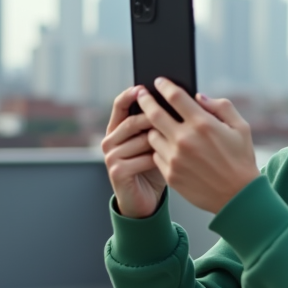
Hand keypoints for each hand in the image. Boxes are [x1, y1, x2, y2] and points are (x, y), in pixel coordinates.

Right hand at [100, 86, 166, 218]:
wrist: (145, 201)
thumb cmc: (152, 169)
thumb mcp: (155, 143)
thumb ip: (158, 124)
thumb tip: (175, 101)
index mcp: (116, 130)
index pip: (119, 105)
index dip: (131, 94)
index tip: (145, 87)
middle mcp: (109, 141)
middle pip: (133, 121)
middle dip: (155, 119)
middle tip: (176, 118)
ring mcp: (111, 157)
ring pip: (141, 140)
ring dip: (161, 142)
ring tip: (178, 143)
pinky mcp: (117, 172)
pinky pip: (143, 159)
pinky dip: (160, 160)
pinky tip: (172, 162)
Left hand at [137, 78, 258, 213]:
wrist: (238, 197)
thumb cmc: (241, 160)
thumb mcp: (241, 127)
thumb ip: (221, 107)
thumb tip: (198, 97)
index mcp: (203, 124)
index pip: (175, 96)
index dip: (164, 86)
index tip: (159, 82)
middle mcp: (185, 140)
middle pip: (154, 113)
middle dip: (145, 100)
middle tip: (141, 94)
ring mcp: (175, 159)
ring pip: (152, 135)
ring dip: (154, 128)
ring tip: (159, 126)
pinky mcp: (170, 175)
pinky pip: (156, 155)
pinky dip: (160, 149)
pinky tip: (167, 147)